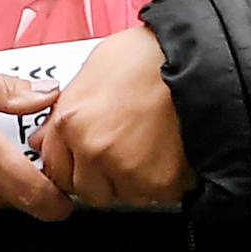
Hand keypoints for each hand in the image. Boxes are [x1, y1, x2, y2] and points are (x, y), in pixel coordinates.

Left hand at [30, 25, 194, 205]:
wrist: (198, 57)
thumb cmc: (149, 55)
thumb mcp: (93, 71)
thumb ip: (68, 111)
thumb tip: (52, 133)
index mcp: (71, 121)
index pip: (56, 169)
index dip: (74, 163)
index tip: (85, 160)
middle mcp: (94, 150)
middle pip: (89, 190)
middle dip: (104, 176)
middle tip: (125, 149)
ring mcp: (127, 170)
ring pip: (125, 195)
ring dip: (136, 179)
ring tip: (153, 143)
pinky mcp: (162, 184)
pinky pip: (158, 196)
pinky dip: (166, 180)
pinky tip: (171, 151)